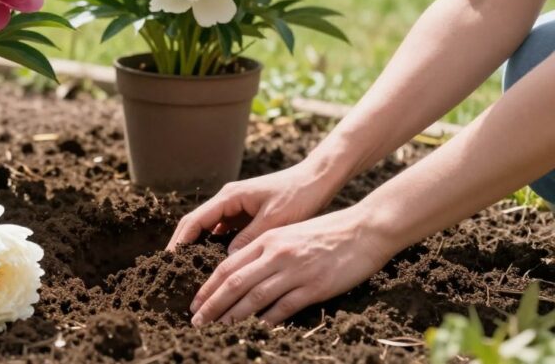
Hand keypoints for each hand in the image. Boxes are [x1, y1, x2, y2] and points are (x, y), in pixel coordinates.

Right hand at [166, 160, 344, 253]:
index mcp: (229, 197)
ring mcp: (236, 207)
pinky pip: (224, 232)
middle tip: (171, 270)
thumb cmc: (298, 196)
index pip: (195, 220)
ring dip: (198, 247)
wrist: (316, 181)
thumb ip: (249, 238)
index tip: (169, 260)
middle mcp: (227, 200)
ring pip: (209, 229)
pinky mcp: (245, 214)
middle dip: (182, 245)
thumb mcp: (274, 219)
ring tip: (190, 270)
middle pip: (196, 224)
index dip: (180, 241)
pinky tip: (216, 264)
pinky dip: (216, 246)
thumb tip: (227, 260)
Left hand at [188, 205, 393, 325]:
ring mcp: (295, 270)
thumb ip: (265, 250)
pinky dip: (266, 321)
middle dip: (212, 304)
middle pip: (234, 283)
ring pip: (254, 297)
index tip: (196, 303)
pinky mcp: (314, 286)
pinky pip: (283, 307)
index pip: (228, 266)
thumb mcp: (289, 234)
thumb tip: (242, 272)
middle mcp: (276, 253)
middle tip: (196, 321)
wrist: (364, 229)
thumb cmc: (327, 232)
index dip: (209, 286)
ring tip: (217, 329)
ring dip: (232, 316)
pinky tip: (254, 331)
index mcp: (268, 239)